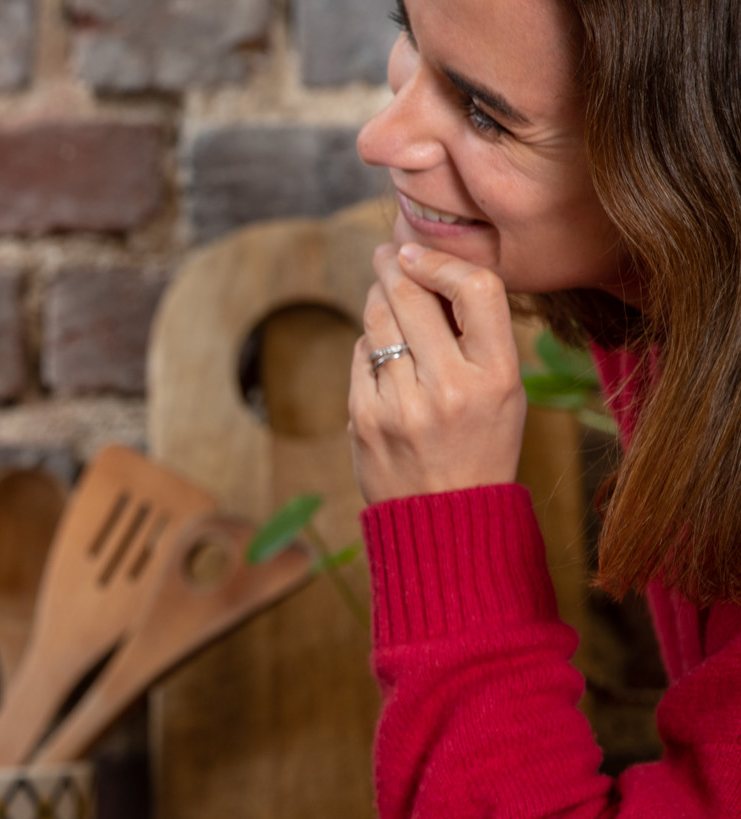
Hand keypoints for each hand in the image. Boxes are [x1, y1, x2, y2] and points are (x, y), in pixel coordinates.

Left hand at [349, 242, 527, 503]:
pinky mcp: (363, 419)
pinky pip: (360, 358)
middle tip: (386, 253)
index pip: (477, 289)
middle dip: (392, 266)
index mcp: (496, 376)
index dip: (442, 261)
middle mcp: (449, 387)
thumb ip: (476, 338)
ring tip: (381, 289)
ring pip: (378, 323)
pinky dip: (368, 345)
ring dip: (376, 299)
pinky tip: (379, 349)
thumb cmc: (480, 446)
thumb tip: (432, 276)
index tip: (419, 252)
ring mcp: (401, 405)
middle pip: (411, 297)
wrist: (445, 519)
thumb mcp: (504, 393)